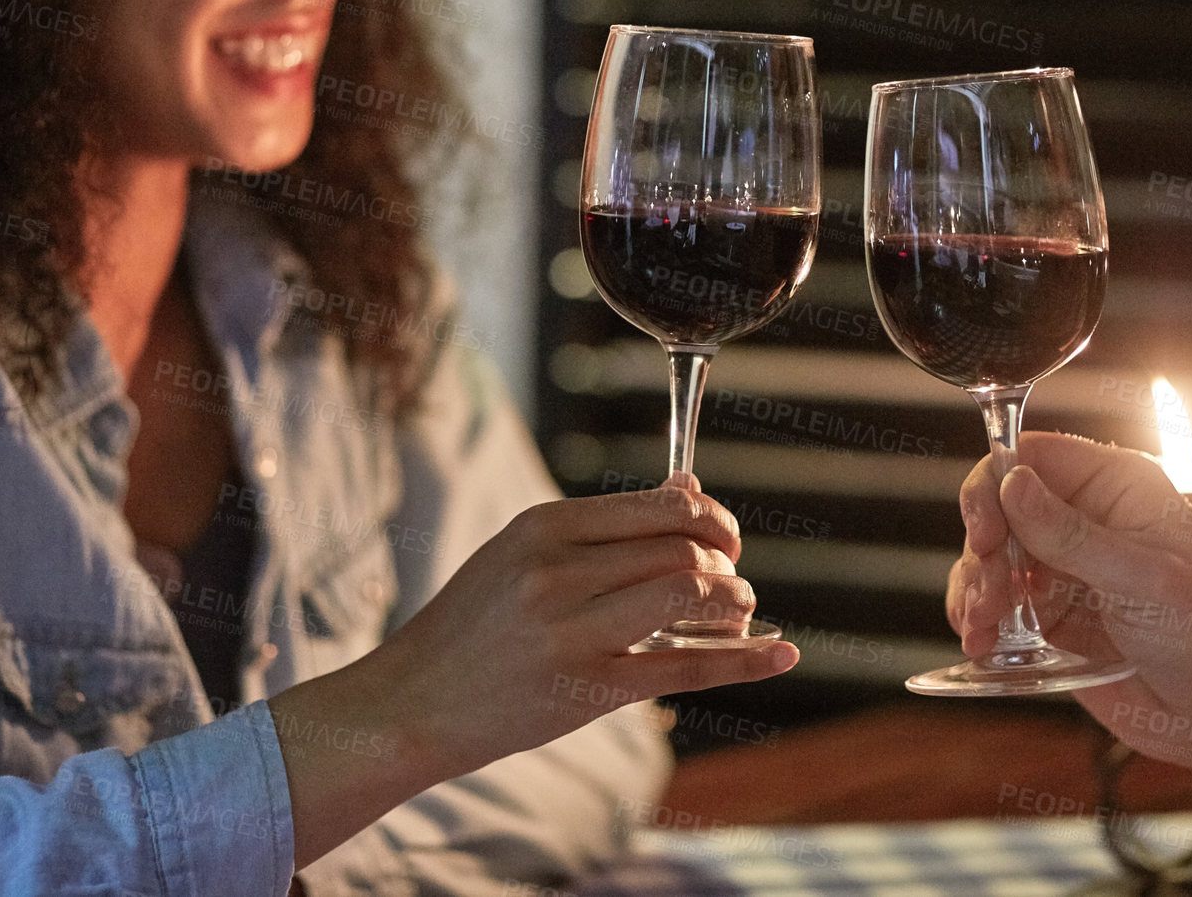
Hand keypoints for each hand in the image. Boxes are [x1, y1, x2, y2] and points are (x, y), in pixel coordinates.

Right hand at [367, 472, 796, 780]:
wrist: (410, 703)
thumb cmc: (472, 625)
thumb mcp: (522, 552)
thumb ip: (604, 526)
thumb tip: (688, 488)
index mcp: (544, 527)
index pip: (660, 507)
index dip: (711, 518)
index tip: (725, 536)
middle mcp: (559, 572)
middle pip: (681, 549)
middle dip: (726, 563)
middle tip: (732, 582)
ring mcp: (573, 632)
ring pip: (689, 596)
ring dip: (734, 602)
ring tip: (738, 613)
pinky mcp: (587, 690)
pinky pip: (684, 667)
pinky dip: (744, 660)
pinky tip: (781, 653)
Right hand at [947, 433, 1191, 750]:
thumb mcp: (1142, 578)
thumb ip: (1071, 534)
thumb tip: (1012, 485)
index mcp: (1117, 488)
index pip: (1036, 456)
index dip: (997, 482)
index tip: (984, 530)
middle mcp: (1085, 519)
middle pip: (1001, 506)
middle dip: (984, 549)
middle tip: (988, 594)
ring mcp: (1064, 567)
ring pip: (991, 557)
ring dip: (975, 588)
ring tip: (982, 628)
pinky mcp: (1050, 614)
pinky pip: (996, 603)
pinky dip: (978, 620)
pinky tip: (981, 643)